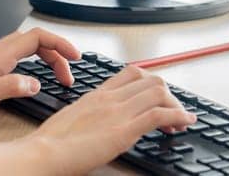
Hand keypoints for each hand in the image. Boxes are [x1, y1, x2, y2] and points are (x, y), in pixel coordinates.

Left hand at [0, 28, 80, 128]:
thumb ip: (15, 86)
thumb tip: (35, 83)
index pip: (38, 38)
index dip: (60, 44)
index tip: (75, 56)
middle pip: (33, 41)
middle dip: (55, 55)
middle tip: (66, 76)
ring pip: (21, 47)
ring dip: (42, 58)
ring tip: (53, 74)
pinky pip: (10, 55)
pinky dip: (26, 61)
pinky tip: (24, 74)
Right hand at [24, 67, 195, 174]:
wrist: (42, 153)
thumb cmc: (50, 143)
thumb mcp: (72, 118)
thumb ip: (91, 114)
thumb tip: (101, 121)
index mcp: (97, 94)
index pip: (132, 74)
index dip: (151, 83)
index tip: (158, 97)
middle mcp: (110, 98)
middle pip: (151, 80)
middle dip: (168, 94)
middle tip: (174, 111)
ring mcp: (118, 112)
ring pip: (159, 92)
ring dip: (176, 105)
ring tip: (182, 120)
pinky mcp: (124, 130)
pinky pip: (160, 115)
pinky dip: (179, 116)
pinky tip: (186, 123)